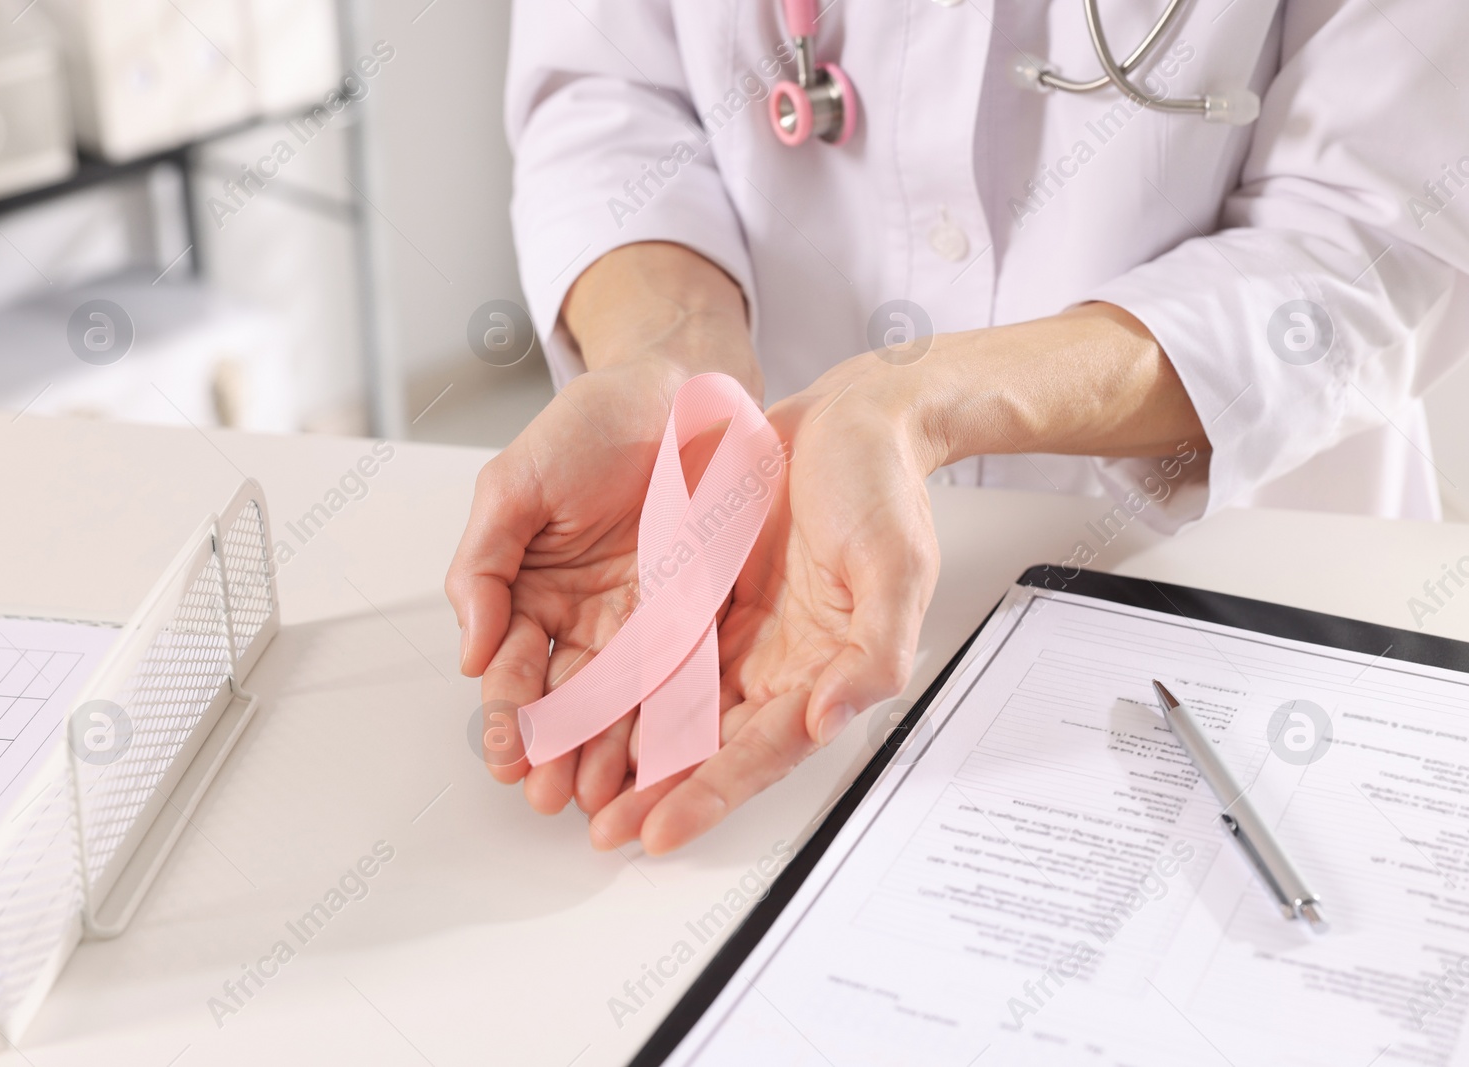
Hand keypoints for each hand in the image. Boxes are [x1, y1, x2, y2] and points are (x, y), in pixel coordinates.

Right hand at [446, 244, 762, 825]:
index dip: (508, 714)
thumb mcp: (513, 485)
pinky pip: (685, 680)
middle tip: (550, 794)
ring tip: (601, 797)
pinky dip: (672, 724)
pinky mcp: (699, 618)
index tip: (507, 751)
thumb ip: (483, 565)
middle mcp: (585, 619)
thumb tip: (469, 647)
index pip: (513, 668)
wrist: (682, 391)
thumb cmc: (593, 424)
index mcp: (531, 593)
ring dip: (609, 756)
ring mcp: (644, 624)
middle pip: (566, 702)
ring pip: (623, 706)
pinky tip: (662, 760)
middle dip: (556, 752)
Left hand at [589, 355, 942, 853]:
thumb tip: (829, 717)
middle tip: (601, 832)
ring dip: (624, 752)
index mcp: (822, 670)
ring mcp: (733, 632)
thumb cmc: (883, 485)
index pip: (760, 751)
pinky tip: (575, 709)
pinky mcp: (700, 597)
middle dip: (655, 793)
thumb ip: (874, 652)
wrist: (852, 417)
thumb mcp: (897, 566)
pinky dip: (616, 684)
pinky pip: (651, 649)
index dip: (710, 793)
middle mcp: (773, 663)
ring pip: (669, 707)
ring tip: (571, 788)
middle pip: (707, 745)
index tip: (659, 831)